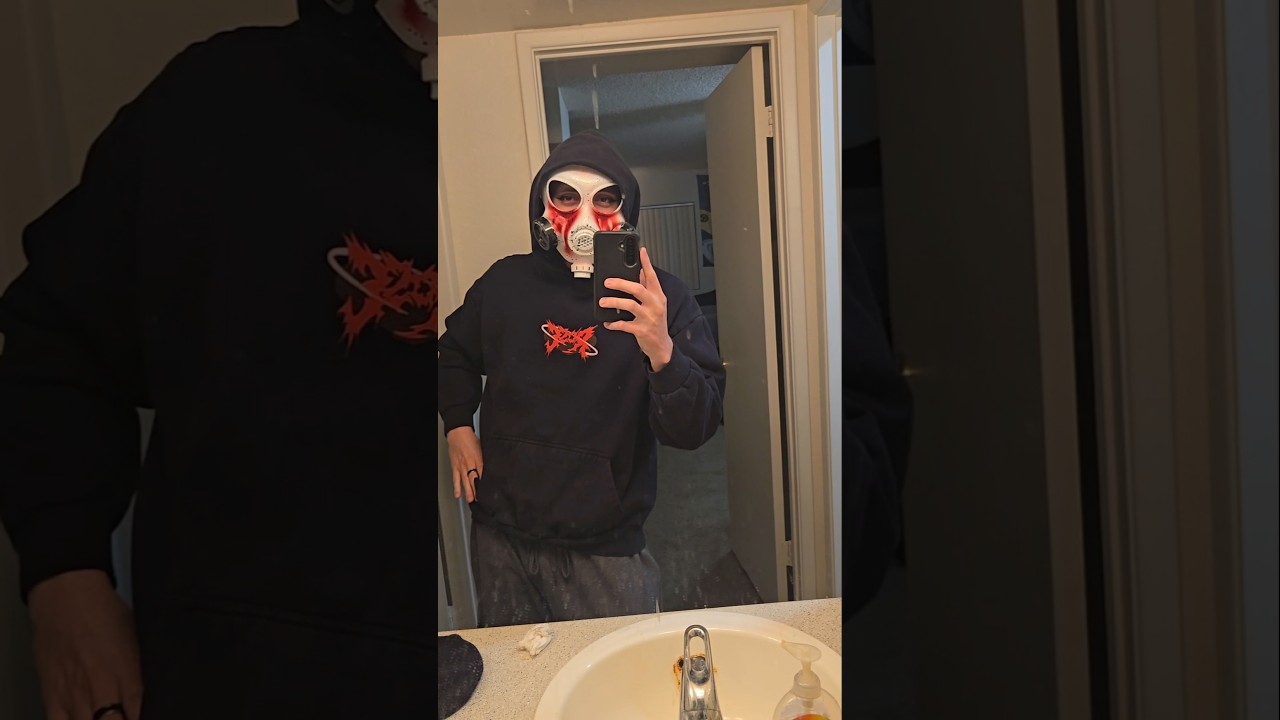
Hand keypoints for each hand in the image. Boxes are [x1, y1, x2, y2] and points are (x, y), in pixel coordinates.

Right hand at [27, 570, 142, 719]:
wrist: (66, 596)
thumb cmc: (104, 612)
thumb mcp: (137, 638)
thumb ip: (142, 669)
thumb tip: (157, 686)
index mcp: (126, 670)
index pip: (140, 711)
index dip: (147, 718)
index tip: (151, 716)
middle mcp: (100, 685)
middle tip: (127, 718)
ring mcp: (74, 692)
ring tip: (109, 719)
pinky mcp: (52, 695)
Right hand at [446, 426, 483, 501]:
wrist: (458, 433)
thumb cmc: (470, 439)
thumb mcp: (482, 448)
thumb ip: (486, 459)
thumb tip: (493, 466)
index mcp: (479, 459)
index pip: (484, 473)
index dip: (487, 482)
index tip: (490, 490)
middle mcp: (470, 463)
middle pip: (474, 479)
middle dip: (477, 490)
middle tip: (480, 499)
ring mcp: (462, 466)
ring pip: (465, 481)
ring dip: (468, 491)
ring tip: (470, 500)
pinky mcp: (455, 467)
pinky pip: (456, 478)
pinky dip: (456, 487)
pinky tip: (458, 494)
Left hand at [599, 246, 673, 370]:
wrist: (662, 346)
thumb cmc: (656, 323)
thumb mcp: (656, 303)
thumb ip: (648, 287)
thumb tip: (641, 270)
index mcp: (658, 296)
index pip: (652, 276)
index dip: (646, 262)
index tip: (641, 251)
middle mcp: (655, 305)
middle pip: (637, 289)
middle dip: (620, 283)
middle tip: (607, 282)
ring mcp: (649, 318)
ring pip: (629, 305)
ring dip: (613, 302)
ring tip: (603, 302)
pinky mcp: (642, 330)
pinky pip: (624, 325)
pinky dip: (614, 323)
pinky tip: (607, 322)